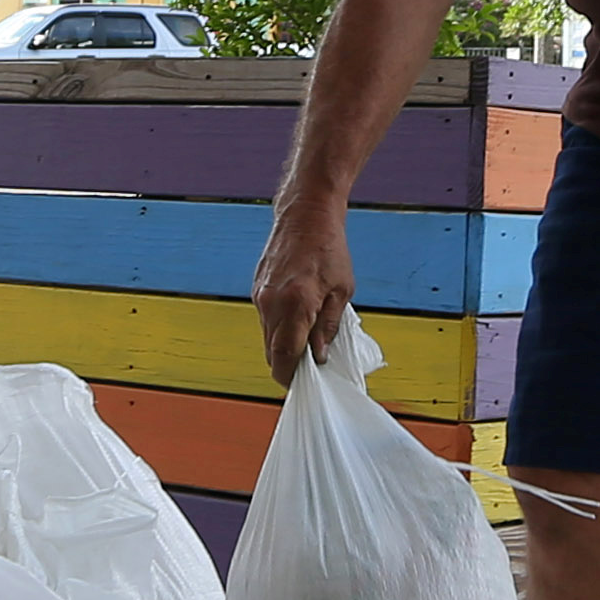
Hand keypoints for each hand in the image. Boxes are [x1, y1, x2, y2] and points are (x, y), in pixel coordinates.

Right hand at [253, 201, 356, 383]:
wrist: (305, 215)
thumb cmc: (328, 248)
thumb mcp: (342, 291)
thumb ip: (329, 326)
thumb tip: (320, 355)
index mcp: (295, 306)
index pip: (284, 358)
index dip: (291, 378)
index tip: (302, 385)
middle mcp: (272, 304)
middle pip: (272, 352)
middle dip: (289, 364)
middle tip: (311, 366)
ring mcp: (261, 296)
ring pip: (267, 337)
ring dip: (284, 345)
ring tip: (308, 337)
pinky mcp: (257, 289)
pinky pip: (266, 319)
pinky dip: (279, 327)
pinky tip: (298, 317)